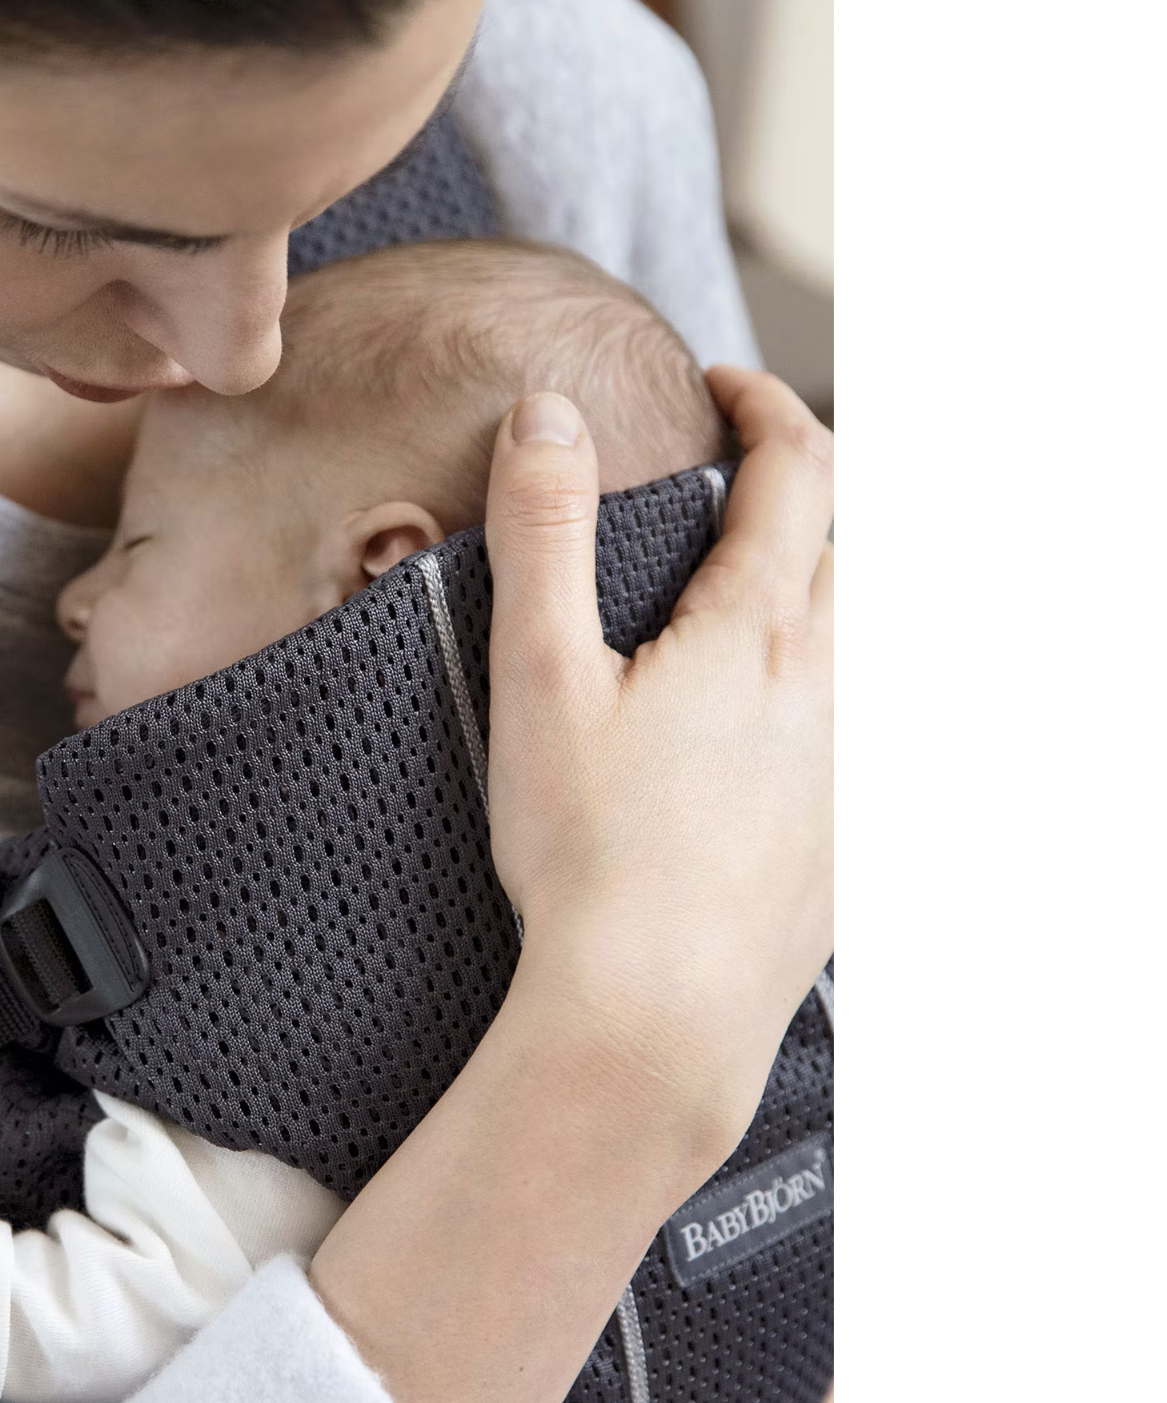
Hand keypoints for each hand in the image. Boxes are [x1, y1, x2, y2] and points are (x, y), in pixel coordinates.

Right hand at [483, 373, 832, 1161]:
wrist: (656, 1013)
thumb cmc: (592, 855)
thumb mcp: (540, 679)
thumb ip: (540, 535)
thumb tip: (547, 415)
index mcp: (759, 632)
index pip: (798, 472)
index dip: (765, 407)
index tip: (724, 389)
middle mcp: (831, 687)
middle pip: (853, 549)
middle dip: (808, 493)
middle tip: (743, 486)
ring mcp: (850, 768)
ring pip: (863, 644)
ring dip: (821, 595)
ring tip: (753, 605)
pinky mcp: (846, 840)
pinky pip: (857, 735)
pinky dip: (823, 694)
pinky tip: (768, 738)